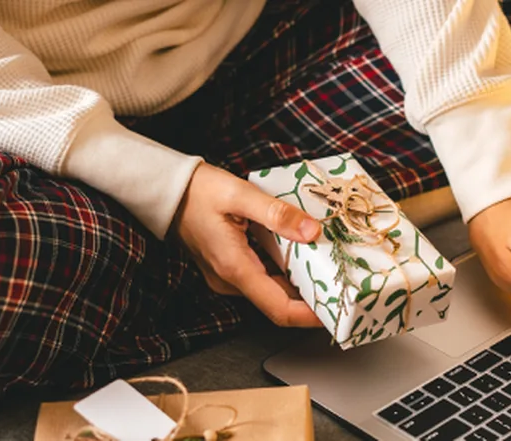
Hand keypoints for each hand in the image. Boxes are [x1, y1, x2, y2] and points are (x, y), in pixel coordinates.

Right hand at [173, 164, 323, 326]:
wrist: (168, 190)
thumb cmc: (198, 191)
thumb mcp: (241, 194)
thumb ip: (277, 214)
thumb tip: (312, 232)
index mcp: (235, 268)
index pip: (278, 309)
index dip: (310, 316)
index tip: (335, 311)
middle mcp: (232, 280)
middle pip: (279, 303)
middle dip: (312, 299)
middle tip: (342, 286)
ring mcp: (230, 276)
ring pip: (272, 291)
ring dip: (300, 285)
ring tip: (329, 269)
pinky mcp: (231, 267)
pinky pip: (264, 278)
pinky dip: (286, 272)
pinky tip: (303, 256)